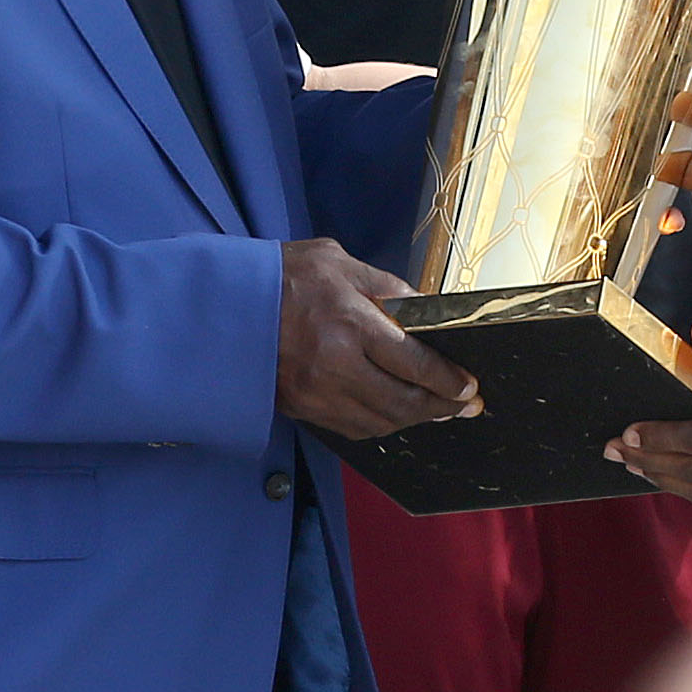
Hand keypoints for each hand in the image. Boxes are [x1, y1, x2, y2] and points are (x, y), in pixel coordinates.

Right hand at [275, 238, 476, 439]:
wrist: (223, 303)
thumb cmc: (283, 275)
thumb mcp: (339, 262)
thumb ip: (388, 288)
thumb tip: (429, 311)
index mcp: (349, 323)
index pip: (414, 363)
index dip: (448, 380)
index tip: (468, 385)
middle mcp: (334, 366)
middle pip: (402, 402)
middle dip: (441, 407)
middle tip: (465, 405)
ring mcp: (315, 393)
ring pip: (380, 423)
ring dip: (414, 420)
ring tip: (438, 410)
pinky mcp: (300, 407)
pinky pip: (352, 428)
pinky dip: (381, 424)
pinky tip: (397, 413)